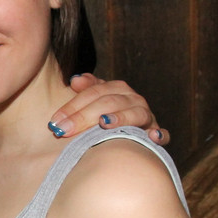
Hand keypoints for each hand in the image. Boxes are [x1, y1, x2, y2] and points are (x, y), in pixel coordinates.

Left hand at [50, 74, 168, 144]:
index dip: (73, 105)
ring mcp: (147, 116)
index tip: (55, 120)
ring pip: (135, 113)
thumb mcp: (93, 103)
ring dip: (120, 118)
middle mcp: (133, 99)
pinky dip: (159, 135)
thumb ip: (85, 91)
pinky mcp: (156, 133)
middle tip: (65, 130)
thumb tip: (75, 80)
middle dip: (85, 116)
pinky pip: (162, 134)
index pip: (93, 93)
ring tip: (104, 124)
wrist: (124, 136)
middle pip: (110, 102)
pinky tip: (152, 137)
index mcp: (117, 89)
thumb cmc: (103, 118)